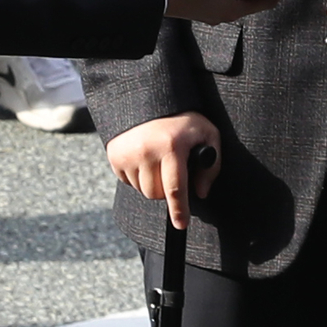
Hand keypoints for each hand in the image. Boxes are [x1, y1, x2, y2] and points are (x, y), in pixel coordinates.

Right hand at [106, 113, 222, 229]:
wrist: (152, 102)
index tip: (181, 224)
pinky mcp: (115, 155)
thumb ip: (210, 166)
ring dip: (152, 183)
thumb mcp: (208, 136)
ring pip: (142, 189)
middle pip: (156, 193)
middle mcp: (146, 150)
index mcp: (171, 146)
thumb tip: (200, 193)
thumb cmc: (184, 122)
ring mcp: (127, 153)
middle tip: (172, 170)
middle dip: (166, 190)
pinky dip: (138, 176)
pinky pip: (128, 181)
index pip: (175, 188)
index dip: (179, 210)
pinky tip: (145, 159)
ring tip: (159, 161)